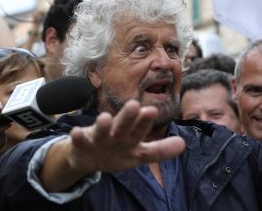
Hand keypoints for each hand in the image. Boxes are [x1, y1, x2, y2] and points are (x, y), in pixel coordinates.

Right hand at [41, 100, 185, 190]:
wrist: (88, 157)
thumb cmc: (116, 151)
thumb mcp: (138, 153)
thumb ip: (159, 150)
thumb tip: (183, 144)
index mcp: (130, 137)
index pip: (140, 129)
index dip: (145, 122)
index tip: (152, 111)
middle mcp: (115, 134)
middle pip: (123, 125)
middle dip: (128, 117)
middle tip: (134, 105)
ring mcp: (98, 138)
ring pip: (101, 130)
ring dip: (103, 124)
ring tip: (105, 118)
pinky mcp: (83, 143)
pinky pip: (80, 140)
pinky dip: (78, 137)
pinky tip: (77, 132)